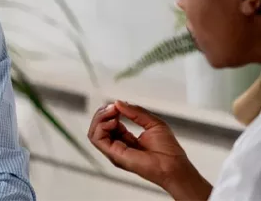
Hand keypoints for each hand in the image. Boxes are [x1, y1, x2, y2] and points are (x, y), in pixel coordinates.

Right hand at [88, 101, 211, 199]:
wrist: (174, 165)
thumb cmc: (168, 150)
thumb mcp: (152, 122)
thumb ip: (135, 112)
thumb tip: (118, 103)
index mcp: (125, 139)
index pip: (108, 123)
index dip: (110, 111)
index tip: (117, 105)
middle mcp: (117, 146)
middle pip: (97, 127)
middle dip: (102, 112)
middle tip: (113, 107)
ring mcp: (114, 151)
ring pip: (93, 132)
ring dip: (100, 118)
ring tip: (113, 112)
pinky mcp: (114, 155)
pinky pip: (97, 138)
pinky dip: (102, 125)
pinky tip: (114, 120)